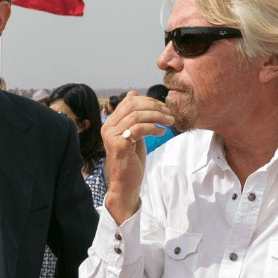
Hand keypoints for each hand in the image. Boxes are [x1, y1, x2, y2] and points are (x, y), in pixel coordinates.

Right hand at [100, 91, 172, 223]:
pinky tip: (162, 133)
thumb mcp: (133, 134)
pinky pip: (139, 129)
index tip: (163, 107)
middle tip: (169, 113)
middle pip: (133, 106)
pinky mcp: (119, 145)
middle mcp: (108, 127)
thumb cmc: (130, 160)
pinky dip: (153, 128)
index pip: (128, 102)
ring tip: (169, 121)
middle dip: (155, 106)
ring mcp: (112, 136)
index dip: (148, 101)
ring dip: (157, 116)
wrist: (125, 184)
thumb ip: (133, 117)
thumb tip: (132, 94)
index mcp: (110, 123)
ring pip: (137, 116)